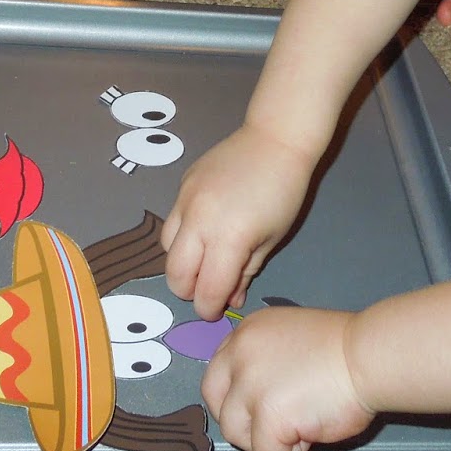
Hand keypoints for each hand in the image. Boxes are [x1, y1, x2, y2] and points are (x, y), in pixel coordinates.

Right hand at [162, 123, 317, 319]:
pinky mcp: (182, 184)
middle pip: (175, 274)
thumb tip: (228, 300)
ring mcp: (186, 200)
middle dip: (188, 290)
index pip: (206, 289)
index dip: (208, 307)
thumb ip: (244, 273)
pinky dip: (183, 234)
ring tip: (202, 260)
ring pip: (166, 248)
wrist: (275, 139)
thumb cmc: (284, 193)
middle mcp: (199, 220)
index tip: (214, 310)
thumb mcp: (270, 240)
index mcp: (228, 238)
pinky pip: (172, 220)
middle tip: (206, 290)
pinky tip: (204, 229)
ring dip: (181, 262)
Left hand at [202, 305, 375, 450]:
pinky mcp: (268, 416)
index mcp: (247, 333)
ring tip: (300, 424)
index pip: (217, 372)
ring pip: (236, 432)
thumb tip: (257, 395)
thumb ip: (266, 359)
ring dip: (266, 438)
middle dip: (241, 420)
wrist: (368, 355)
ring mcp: (251, 386)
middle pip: (217, 403)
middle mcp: (241, 355)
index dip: (236, 395)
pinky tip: (312, 431)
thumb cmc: (344, 348)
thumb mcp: (290, 335)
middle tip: (272, 424)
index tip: (257, 405)